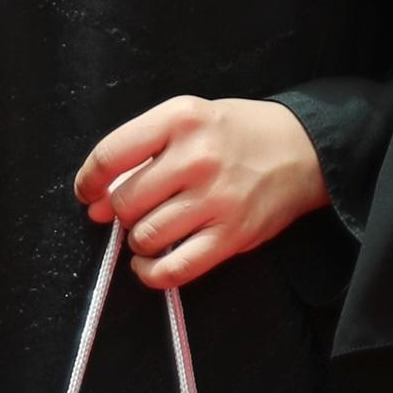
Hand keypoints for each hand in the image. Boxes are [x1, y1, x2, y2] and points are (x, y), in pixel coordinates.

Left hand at [73, 96, 326, 289]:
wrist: (303, 150)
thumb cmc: (237, 134)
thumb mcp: (190, 120)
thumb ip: (143, 152)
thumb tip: (97, 201)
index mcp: (180, 119)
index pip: (111, 155)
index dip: (90, 181)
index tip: (90, 193)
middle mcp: (196, 158)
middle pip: (126, 202)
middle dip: (121, 213)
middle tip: (135, 210)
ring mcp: (216, 199)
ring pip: (145, 236)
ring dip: (139, 240)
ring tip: (152, 230)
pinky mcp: (231, 235)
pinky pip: (175, 268)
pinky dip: (152, 272)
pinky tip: (149, 263)